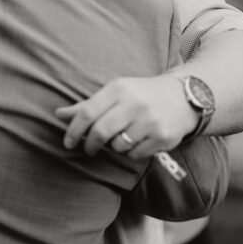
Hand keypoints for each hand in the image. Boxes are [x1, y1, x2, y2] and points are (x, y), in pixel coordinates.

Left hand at [54, 75, 198, 159]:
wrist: (184, 97)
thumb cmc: (141, 96)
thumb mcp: (115, 93)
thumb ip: (87, 106)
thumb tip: (58, 115)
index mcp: (119, 89)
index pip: (87, 113)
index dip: (73, 130)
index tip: (67, 142)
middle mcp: (135, 103)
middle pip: (100, 132)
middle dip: (89, 144)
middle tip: (88, 148)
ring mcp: (151, 120)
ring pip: (118, 145)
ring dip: (114, 146)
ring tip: (123, 136)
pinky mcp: (163, 136)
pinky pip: (135, 154)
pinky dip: (131, 152)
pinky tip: (139, 140)